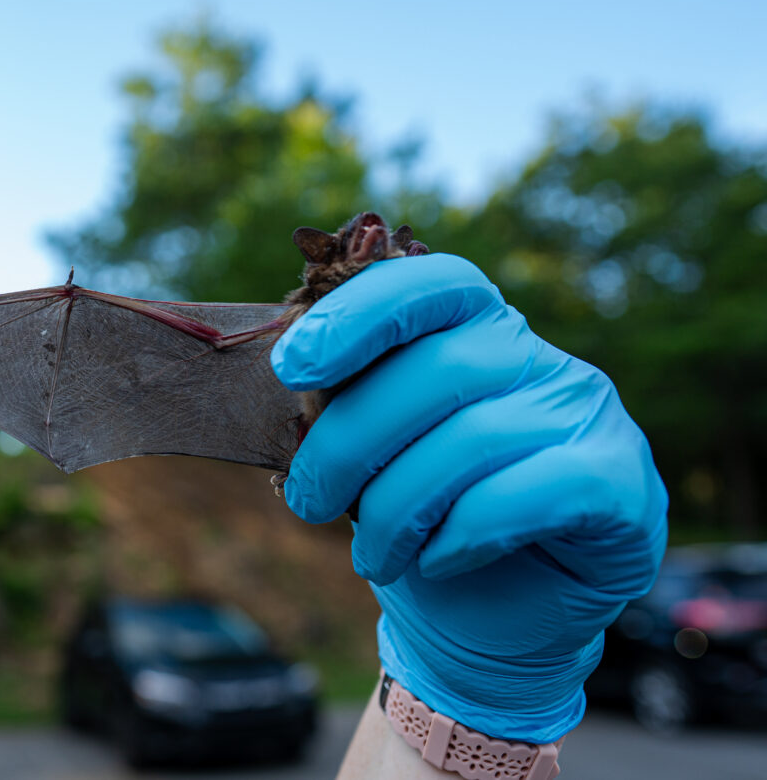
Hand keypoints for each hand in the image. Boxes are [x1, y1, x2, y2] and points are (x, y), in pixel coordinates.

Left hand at [271, 254, 666, 741]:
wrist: (491, 624)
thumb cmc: (420, 521)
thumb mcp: (370, 455)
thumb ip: (345, 403)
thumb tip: (289, 372)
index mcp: (475, 329)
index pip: (428, 285)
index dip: (358, 314)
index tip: (292, 366)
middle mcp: (539, 358)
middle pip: (435, 368)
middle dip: (349, 442)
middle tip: (308, 502)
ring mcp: (589, 415)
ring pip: (472, 439)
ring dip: (396, 508)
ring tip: (371, 556)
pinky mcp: (621, 485)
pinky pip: (525, 496)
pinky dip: (462, 534)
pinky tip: (436, 562)